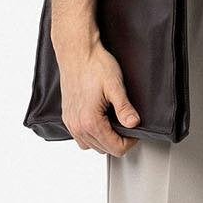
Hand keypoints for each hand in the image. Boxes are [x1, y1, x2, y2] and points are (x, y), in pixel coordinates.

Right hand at [57, 40, 140, 155]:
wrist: (77, 52)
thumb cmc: (94, 65)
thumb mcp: (115, 86)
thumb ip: (124, 108)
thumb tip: (134, 124)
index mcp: (90, 121)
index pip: (115, 148)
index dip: (130, 142)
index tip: (136, 130)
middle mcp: (77, 126)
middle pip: (104, 149)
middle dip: (118, 141)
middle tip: (128, 125)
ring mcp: (70, 122)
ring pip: (91, 146)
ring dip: (105, 140)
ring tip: (114, 124)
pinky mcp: (67, 117)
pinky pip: (80, 137)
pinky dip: (92, 135)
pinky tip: (100, 121)